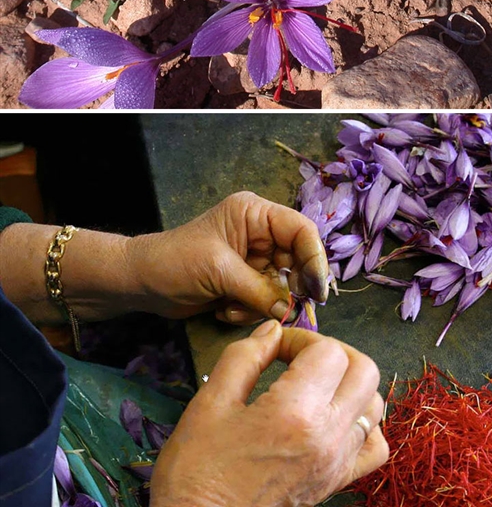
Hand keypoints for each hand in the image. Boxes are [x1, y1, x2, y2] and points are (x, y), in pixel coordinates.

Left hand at [129, 191, 329, 322]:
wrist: (140, 283)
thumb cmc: (175, 262)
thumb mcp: (220, 271)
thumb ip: (260, 290)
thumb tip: (292, 311)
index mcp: (255, 214)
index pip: (301, 230)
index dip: (314, 259)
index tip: (317, 292)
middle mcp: (259, 233)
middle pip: (297, 261)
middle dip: (287, 289)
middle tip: (282, 310)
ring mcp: (253, 259)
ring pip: (282, 286)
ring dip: (262, 303)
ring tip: (232, 306)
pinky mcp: (245, 282)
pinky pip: (265, 300)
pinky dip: (249, 310)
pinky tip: (223, 309)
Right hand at [150, 321, 388, 506]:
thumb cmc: (197, 470)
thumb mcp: (210, 402)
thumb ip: (245, 356)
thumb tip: (273, 330)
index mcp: (296, 412)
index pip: (327, 351)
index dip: (301, 339)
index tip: (273, 349)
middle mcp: (328, 436)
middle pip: (364, 370)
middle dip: (333, 352)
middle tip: (298, 358)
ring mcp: (337, 462)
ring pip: (374, 404)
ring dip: (349, 383)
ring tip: (313, 385)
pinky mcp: (337, 483)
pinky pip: (375, 447)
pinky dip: (364, 425)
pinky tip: (334, 419)